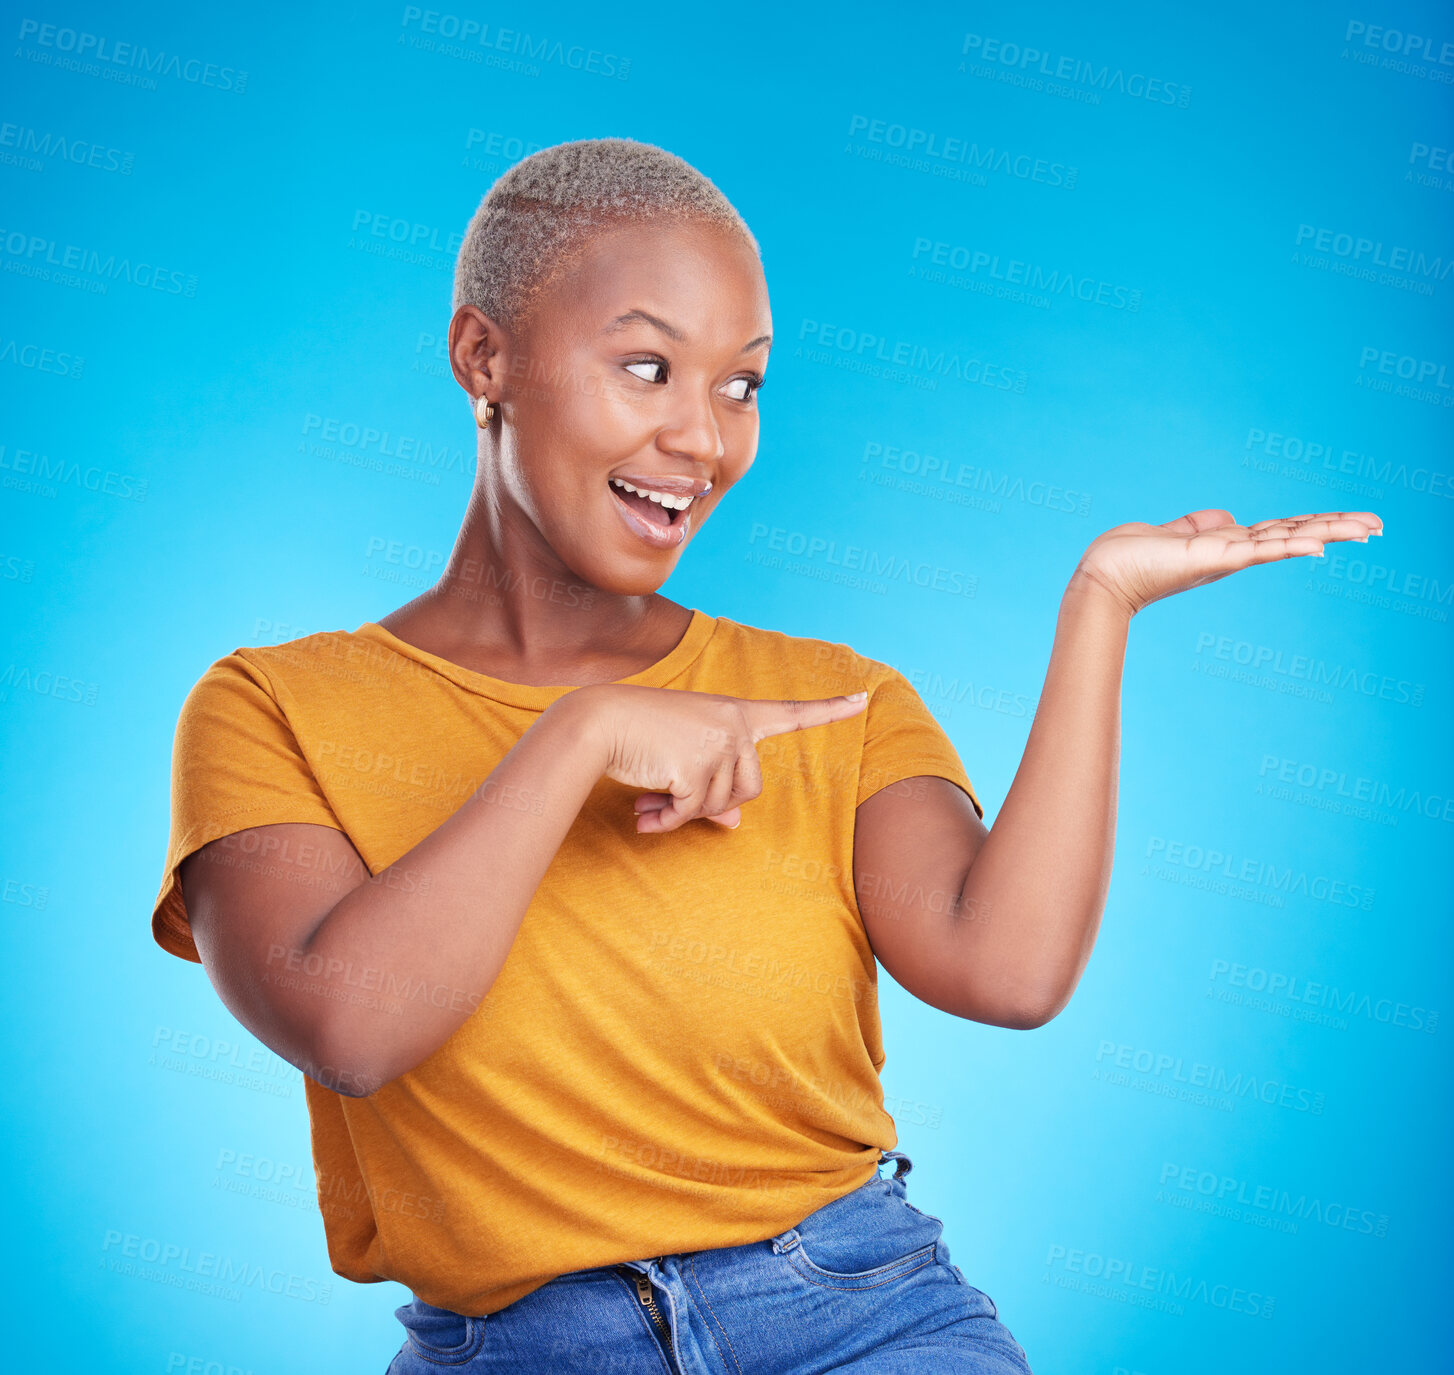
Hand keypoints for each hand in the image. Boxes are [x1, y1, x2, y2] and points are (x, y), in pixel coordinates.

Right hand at [564, 683, 868, 833]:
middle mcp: (734, 724)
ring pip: (721, 806)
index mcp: (735, 712)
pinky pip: (691, 814)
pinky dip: (666, 821)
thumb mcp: (683, 760)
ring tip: (653, 796)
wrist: (596, 723)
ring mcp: (718, 743)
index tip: (864, 699)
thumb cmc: (638, 737)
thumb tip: (735, 826)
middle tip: (671, 797)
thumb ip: (715, 790)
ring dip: (685, 812)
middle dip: (712, 803)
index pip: (791, 713)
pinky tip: (644, 809)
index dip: (829, 710)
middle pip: (751, 789)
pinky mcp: (697, 766)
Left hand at [1073, 508, 1384, 616]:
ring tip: (1368, 529)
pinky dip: (1290, 545)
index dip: (1314, 523)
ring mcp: (1227, 557)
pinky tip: (1320, 543)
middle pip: (1295, 534)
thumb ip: (1200, 524)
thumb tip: (1227, 519)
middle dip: (1336, 528)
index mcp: (1226, 544)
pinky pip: (1259, 550)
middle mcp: (1233, 553)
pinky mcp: (1213, 558)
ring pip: (1287, 541)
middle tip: (1380, 526)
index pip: (1280, 530)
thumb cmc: (1129, 557)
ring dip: (1328, 533)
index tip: (1351, 521)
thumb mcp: (1173, 532)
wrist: (1102, 576)